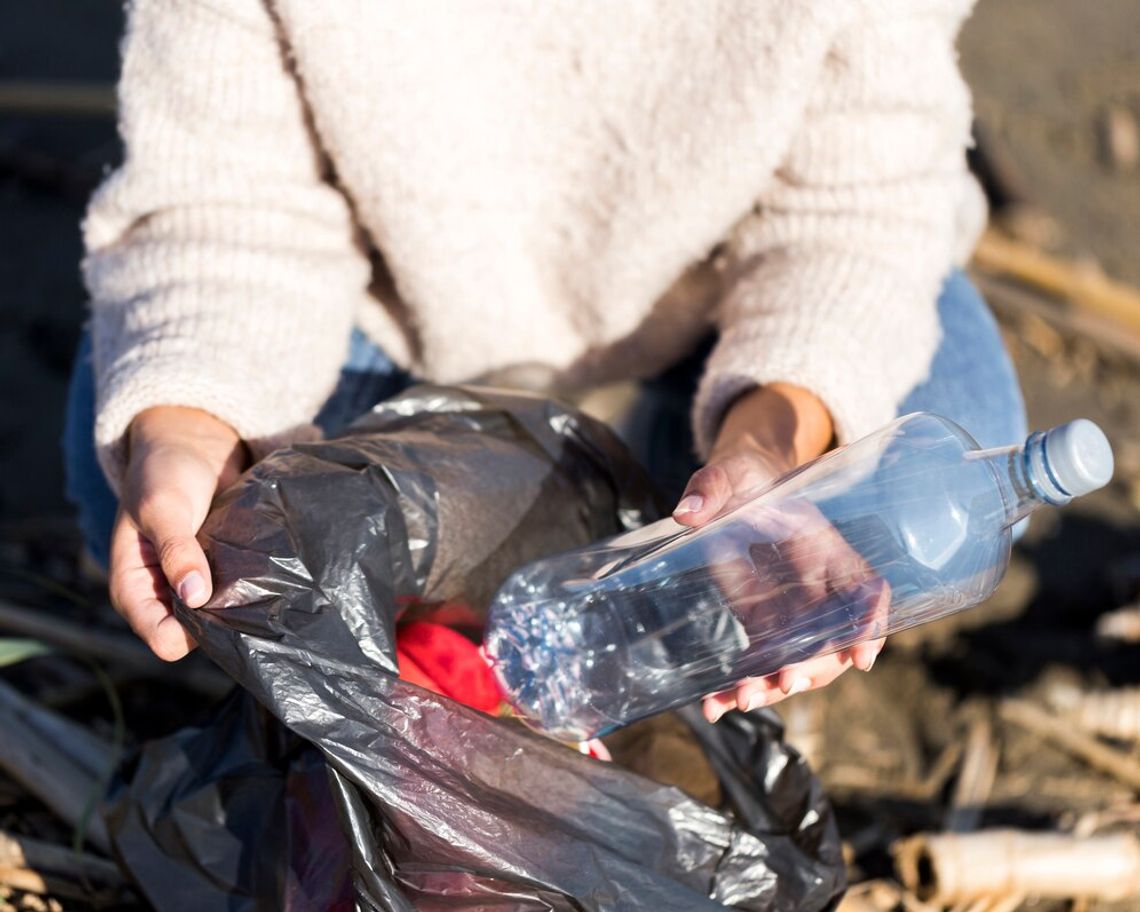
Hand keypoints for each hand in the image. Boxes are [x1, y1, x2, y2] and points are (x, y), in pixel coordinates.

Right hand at [109, 407, 246, 659]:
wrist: (189, 446)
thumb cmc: (163, 473)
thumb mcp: (163, 508)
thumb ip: (177, 551)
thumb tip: (197, 597)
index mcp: (134, 591)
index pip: (164, 640)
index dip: (193, 631)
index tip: (223, 603)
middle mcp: (163, 597)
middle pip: (197, 637)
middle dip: (221, 620)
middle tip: (251, 592)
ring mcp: (193, 587)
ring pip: (221, 620)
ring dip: (240, 605)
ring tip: (263, 582)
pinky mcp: (219, 574)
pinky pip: (238, 597)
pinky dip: (252, 588)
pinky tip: (269, 575)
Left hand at [674, 384, 885, 720]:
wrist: (736, 482)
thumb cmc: (745, 472)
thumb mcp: (729, 469)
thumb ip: (711, 486)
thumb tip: (689, 513)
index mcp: (820, 545)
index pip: (864, 588)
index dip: (869, 623)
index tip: (860, 657)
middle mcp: (814, 583)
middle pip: (830, 637)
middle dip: (812, 667)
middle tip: (783, 683)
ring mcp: (788, 607)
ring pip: (794, 657)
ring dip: (772, 685)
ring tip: (737, 701)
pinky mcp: (760, 619)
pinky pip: (758, 660)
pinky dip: (738, 685)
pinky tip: (712, 706)